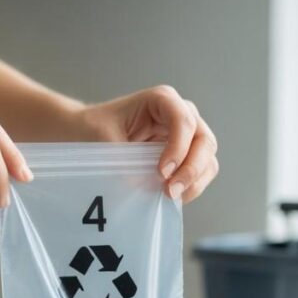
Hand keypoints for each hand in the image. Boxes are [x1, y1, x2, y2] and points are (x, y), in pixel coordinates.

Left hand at [80, 86, 218, 202]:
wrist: (90, 133)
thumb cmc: (95, 128)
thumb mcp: (104, 139)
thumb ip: (126, 161)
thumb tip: (146, 187)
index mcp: (162, 100)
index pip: (183, 121)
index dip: (178, 148)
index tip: (162, 172)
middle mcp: (181, 113)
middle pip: (204, 140)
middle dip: (191, 169)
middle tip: (170, 191)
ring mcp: (188, 135)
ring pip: (207, 158)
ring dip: (194, 181)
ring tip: (171, 197)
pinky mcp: (186, 154)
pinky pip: (201, 172)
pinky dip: (192, 186)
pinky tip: (171, 197)